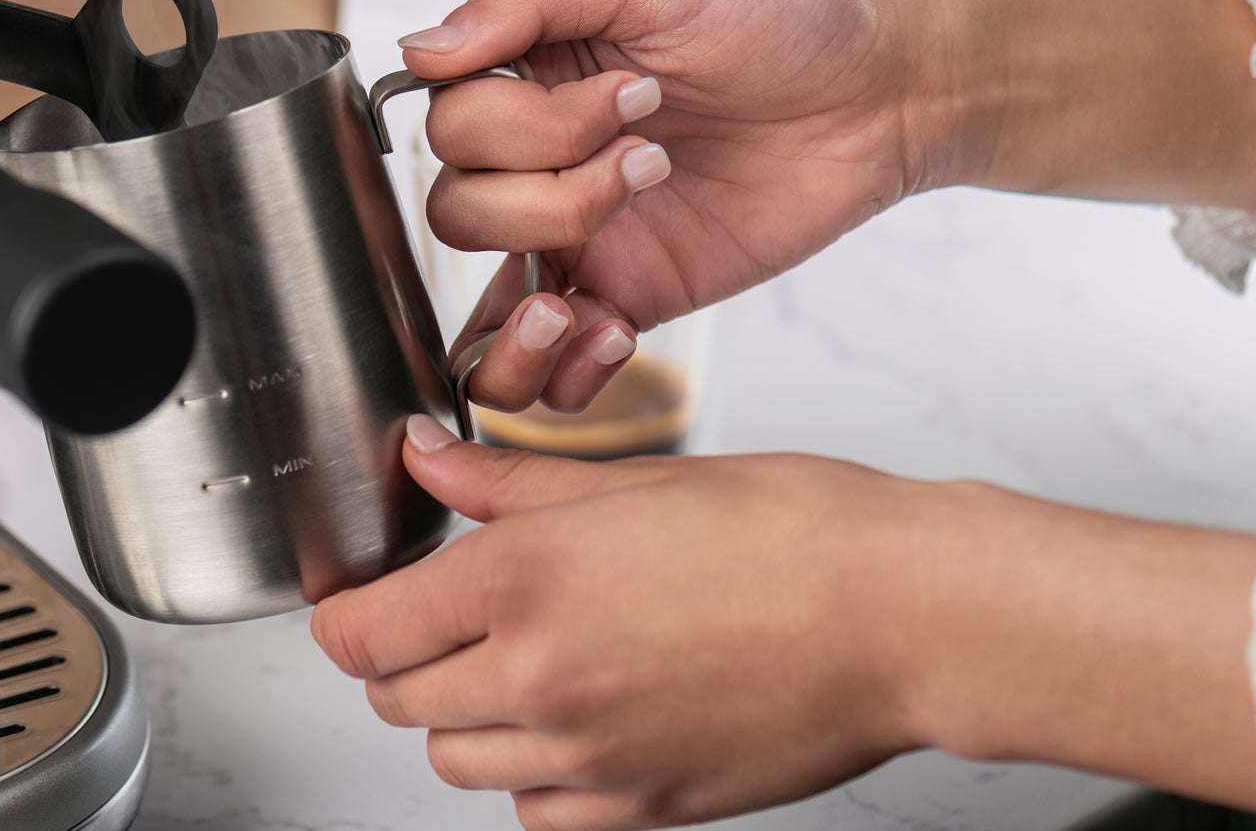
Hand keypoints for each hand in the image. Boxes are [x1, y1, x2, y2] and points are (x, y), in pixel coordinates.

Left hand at [313, 419, 1255, 828]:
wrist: (905, 615)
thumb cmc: (793, 532)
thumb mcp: (629, 478)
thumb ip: (504, 482)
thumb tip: (426, 460)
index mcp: (522, 579)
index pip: (361, 633)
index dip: (351, 615)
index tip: (366, 601)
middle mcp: (539, 678)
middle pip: (397, 701)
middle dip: (405, 659)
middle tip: (453, 616)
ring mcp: (588, 758)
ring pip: (456, 764)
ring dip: (465, 718)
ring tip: (524, 663)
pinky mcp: (642, 809)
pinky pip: (537, 818)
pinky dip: (534, 781)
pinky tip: (577, 725)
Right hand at [401, 0, 921, 410]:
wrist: (883, 91)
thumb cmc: (777, 11)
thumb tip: (418, 50)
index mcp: (526, 74)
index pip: (451, 127)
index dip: (530, 125)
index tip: (637, 90)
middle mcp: (539, 159)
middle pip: (457, 213)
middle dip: (553, 196)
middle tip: (655, 154)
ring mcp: (581, 237)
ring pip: (482, 305)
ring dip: (527, 304)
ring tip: (593, 288)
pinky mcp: (631, 297)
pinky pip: (549, 371)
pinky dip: (559, 372)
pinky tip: (615, 330)